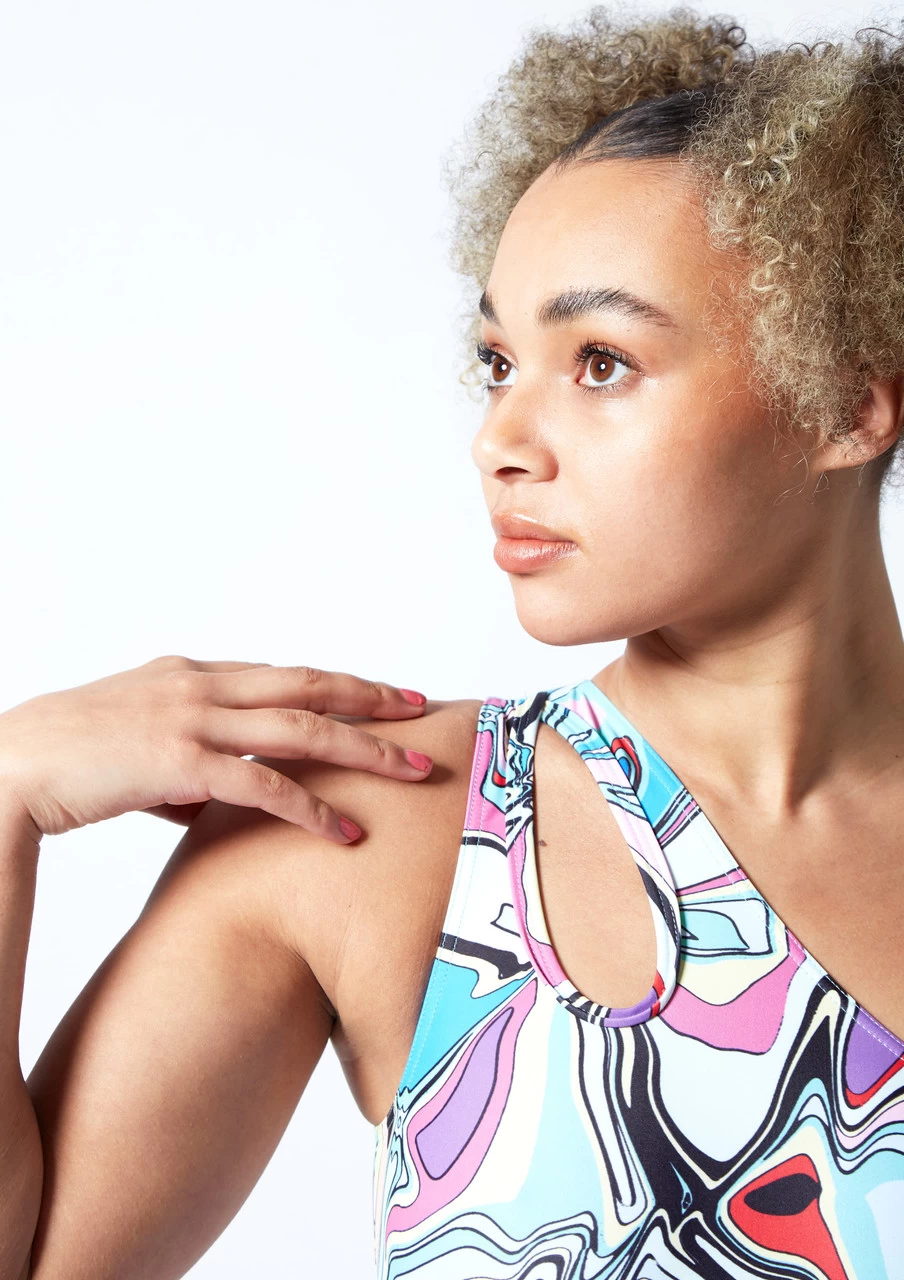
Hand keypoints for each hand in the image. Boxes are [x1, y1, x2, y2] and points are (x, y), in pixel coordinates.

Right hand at [0, 656, 433, 843]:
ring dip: (363, 750)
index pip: (287, 674)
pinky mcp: (180, 761)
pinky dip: (310, 808)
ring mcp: (193, 719)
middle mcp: (203, 686)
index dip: (343, 684)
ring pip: (301, 730)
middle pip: (309, 687)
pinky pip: (262, 785)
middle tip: (424, 712)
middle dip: (372, 701)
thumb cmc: (70, 757)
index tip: (387, 694)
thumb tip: (213, 796)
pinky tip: (345, 830)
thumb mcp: (140, 743)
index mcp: (195, 675)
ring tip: (412, 771)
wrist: (12, 764)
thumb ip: (188, 763)